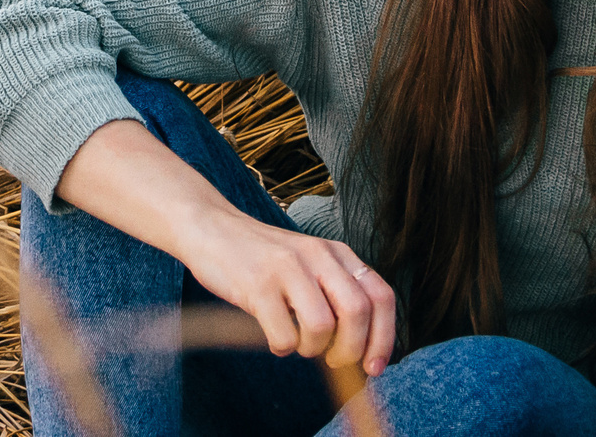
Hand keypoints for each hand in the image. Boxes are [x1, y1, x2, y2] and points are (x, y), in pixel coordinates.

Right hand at [170, 202, 396, 375]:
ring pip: (322, 327)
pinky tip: (273, 336)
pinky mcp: (257, 284)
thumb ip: (336, 294)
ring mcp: (287, 268)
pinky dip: (282, 347)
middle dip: (350, 350)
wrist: (211, 229)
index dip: (384, 337)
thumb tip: (363, 352)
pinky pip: (284, 335)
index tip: (373, 366)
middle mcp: (317, 255)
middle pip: (357, 312)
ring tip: (297, 342)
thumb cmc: (264, 259)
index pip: (380, 296)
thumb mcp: (309, 264)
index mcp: (337, 252)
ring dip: (312, 349)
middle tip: (333, 360)